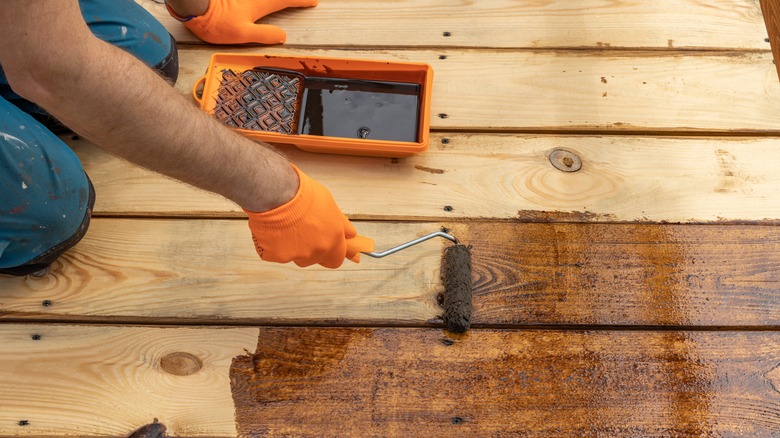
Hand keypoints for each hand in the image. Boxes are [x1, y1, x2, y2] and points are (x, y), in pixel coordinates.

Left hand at [168, 0, 317, 44]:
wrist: (193, 5)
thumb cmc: (215, 22)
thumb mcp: (242, 34)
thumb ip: (264, 35)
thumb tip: (282, 36)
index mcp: (259, 5)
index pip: (286, 1)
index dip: (301, 1)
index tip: (312, 1)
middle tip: (303, 0)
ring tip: (283, 2)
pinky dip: (262, 1)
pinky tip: (260, 4)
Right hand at [245, 165, 373, 267]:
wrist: (276, 192)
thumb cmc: (301, 192)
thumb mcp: (329, 204)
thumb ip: (340, 224)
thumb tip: (351, 234)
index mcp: (333, 238)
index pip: (338, 258)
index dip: (332, 253)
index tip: (332, 252)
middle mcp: (316, 250)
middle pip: (315, 259)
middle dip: (311, 250)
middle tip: (303, 233)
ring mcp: (295, 255)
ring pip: (294, 256)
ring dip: (292, 246)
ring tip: (285, 224)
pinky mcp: (275, 255)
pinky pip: (274, 253)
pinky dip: (273, 244)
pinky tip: (273, 227)